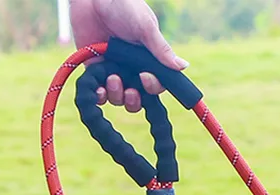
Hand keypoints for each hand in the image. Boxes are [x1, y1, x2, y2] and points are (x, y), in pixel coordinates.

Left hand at [69, 0, 186, 112]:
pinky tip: (100, 89)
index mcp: (148, 61)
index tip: (145, 78)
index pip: (155, 85)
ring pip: (119, 99)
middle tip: (130, 91)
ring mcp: (113, 72)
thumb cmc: (124, 7)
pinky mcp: (95, 71)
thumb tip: (184, 67)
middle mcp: (132, 70)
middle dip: (134, 100)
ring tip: (113, 78)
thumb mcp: (146, 27)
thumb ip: (162, 49)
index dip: (152, 87)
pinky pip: (99, 94)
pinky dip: (100, 96)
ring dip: (117, 95)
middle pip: (138, 99)